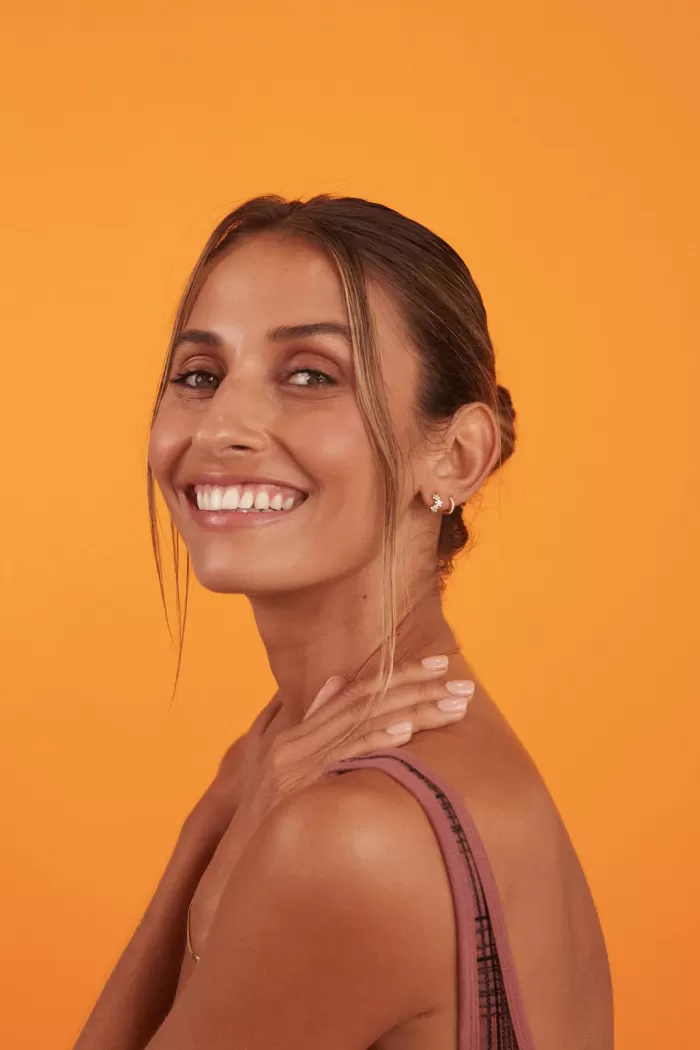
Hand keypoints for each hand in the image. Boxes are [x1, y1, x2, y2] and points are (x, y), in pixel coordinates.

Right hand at [189, 656, 474, 950]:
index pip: (358, 694)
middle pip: (366, 704)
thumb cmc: (268, 832)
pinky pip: (343, 760)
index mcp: (297, 737)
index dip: (401, 677)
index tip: (440, 667)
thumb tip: (336, 683)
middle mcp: (294, 744)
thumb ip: (314, 729)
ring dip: (412, 712)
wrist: (235, 882)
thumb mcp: (287, 774)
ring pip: (362, 725)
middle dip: (418, 690)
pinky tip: (404, 732)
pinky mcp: (295, 790)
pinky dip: (374, 741)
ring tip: (453, 705)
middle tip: (463, 684)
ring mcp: (293, 765)